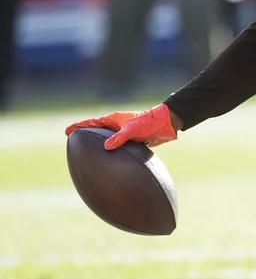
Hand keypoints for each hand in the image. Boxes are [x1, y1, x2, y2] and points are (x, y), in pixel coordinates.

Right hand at [65, 103, 179, 149]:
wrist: (166, 124)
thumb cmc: (149, 123)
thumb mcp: (133, 130)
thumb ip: (120, 138)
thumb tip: (106, 146)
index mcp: (113, 120)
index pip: (92, 123)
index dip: (79, 126)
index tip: (67, 130)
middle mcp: (116, 126)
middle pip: (97, 131)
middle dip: (85, 135)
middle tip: (72, 141)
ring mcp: (123, 133)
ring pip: (107, 139)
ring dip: (97, 144)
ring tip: (87, 152)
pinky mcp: (131, 140)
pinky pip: (116, 146)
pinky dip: (110, 150)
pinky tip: (107, 159)